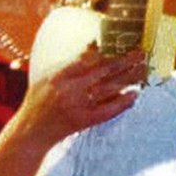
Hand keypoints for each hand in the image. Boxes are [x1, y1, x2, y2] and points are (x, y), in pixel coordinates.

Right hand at [18, 46, 145, 147]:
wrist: (32, 131)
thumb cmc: (39, 100)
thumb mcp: (49, 77)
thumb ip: (72, 63)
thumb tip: (94, 45)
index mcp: (59, 76)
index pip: (88, 59)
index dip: (107, 51)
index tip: (123, 44)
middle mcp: (69, 89)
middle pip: (103, 72)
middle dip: (125, 62)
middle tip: (141, 55)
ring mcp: (78, 106)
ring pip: (109, 89)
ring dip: (128, 80)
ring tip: (143, 71)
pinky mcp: (84, 121)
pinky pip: (108, 110)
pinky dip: (122, 103)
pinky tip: (134, 95)